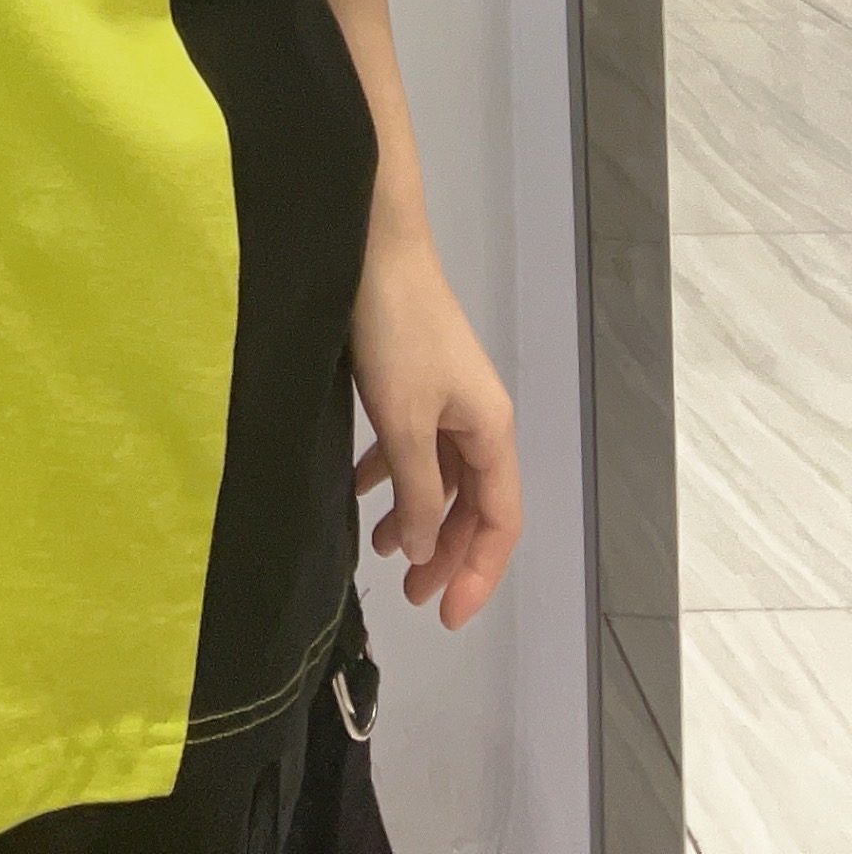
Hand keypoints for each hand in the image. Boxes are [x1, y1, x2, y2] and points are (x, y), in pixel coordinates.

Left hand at [350, 212, 520, 629]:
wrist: (372, 242)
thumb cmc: (395, 332)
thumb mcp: (404, 421)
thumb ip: (418, 491)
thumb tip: (426, 552)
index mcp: (490, 430)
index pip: (500, 521)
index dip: (479, 573)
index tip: (446, 615)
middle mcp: (477, 417)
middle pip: (471, 504)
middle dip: (444, 553)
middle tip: (409, 595)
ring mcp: (446, 395)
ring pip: (439, 475)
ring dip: (414, 515)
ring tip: (376, 548)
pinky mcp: (414, 377)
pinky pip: (411, 442)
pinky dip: (390, 471)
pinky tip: (357, 487)